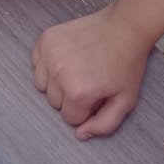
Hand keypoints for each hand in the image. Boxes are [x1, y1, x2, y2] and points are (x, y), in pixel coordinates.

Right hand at [31, 3, 153, 139]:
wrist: (124, 28)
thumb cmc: (127, 65)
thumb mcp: (125, 101)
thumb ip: (104, 124)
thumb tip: (79, 135)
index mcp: (78, 93)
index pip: (70, 117)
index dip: (86, 109)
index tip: (97, 95)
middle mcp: (58, 75)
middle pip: (54, 102)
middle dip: (70, 97)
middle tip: (89, 81)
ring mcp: (48, 56)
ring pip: (42, 85)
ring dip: (56, 82)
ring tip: (76, 70)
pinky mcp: (44, 41)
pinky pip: (36, 64)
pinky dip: (47, 65)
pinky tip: (66, 58)